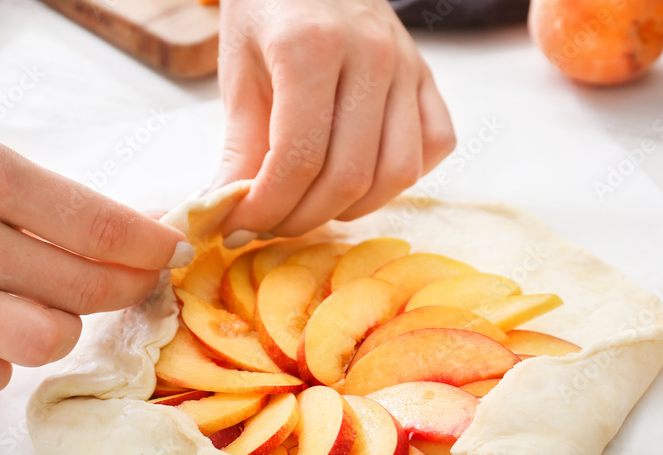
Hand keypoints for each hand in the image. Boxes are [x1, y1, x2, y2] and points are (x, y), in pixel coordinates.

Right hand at [0, 117, 193, 398]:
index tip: (174, 252)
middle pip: (86, 289)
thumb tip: (137, 230)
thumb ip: (51, 198)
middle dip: (131, 289)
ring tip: (56, 310)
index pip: (101, 228)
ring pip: (40, 342)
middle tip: (137, 280)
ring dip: (65, 332)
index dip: (153, 247)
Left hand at [213, 0, 455, 246]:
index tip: (239, 225)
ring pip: (396, 173)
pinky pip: (432, 147)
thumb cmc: (267, 10)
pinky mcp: (428, 77)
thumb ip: (239, 148)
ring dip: (351, 208)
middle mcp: (371, 55)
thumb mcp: (238, 72)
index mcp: (311, 46)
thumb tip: (229, 217)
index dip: (267, 207)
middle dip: (303, 218)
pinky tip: (362, 176)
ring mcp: (407, 66)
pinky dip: (399, 177)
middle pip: (349, 176)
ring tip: (311, 207)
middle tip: (270, 224)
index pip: (298, 158)